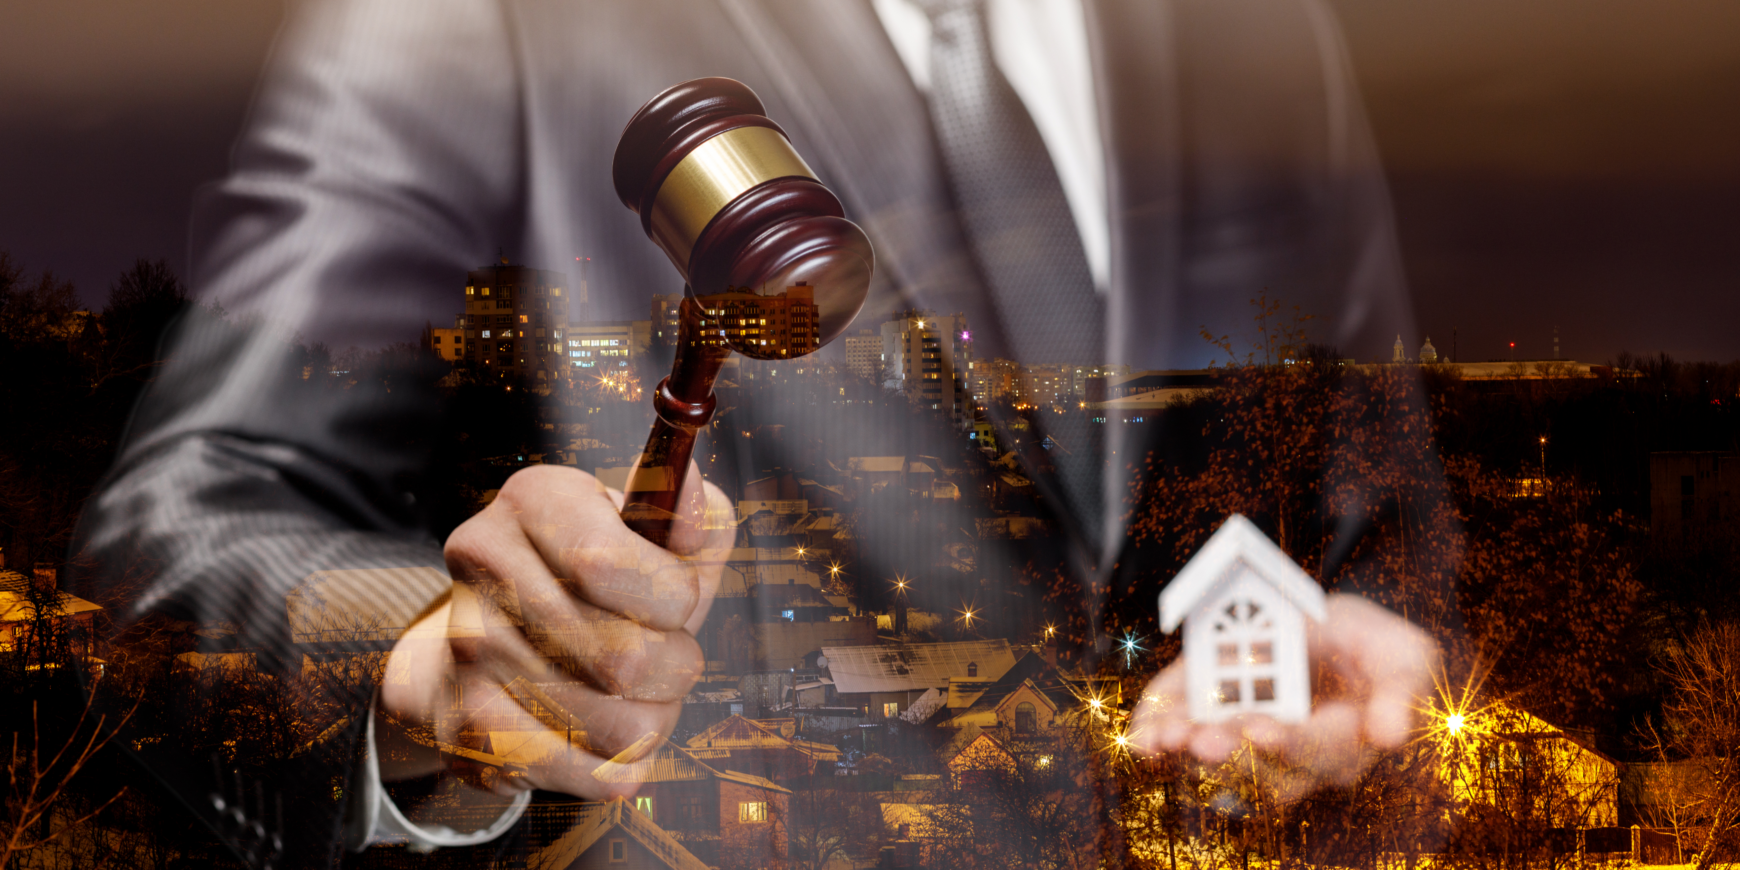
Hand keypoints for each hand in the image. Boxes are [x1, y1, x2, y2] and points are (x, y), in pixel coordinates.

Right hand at [378, 463, 731, 797]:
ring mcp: (468, 649)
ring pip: (620, 726)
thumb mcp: (652, 538)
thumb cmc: (600, 587)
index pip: (607, 565)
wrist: (491, 649)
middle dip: (676, 667)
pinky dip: (620, 766)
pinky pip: (590, 774)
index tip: (677, 600)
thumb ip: (688, 515)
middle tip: (664, 656)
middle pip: (625, 658)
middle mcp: (485, 564)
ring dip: (654, 719)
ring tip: (635, 695)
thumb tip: (694, 492)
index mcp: (535, 498)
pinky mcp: (468, 727)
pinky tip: (602, 735)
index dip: (672, 599)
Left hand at [1128, 594, 1436, 797]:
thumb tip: (1389, 735)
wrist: (1332, 634)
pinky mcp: (1208, 718)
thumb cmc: (1374, 649)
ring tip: (1164, 739)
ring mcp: (1245, 741)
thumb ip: (1400, 693)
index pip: (1318, 754)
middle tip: (1202, 741)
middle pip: (1260, 773)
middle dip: (1229, 757)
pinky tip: (1140, 738)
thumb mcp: (1404, 657)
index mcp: (1344, 742)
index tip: (1263, 730)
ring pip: (1213, 766)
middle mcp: (1291, 757)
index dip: (1290, 746)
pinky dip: (1156, 737)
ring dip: (1185, 754)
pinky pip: (1179, 741)